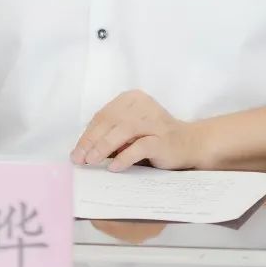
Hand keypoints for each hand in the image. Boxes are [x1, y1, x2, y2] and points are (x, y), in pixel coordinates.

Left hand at [70, 90, 204, 171]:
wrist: (190, 143)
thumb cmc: (155, 137)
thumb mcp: (130, 131)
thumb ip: (111, 134)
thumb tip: (83, 151)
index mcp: (131, 99)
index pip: (103, 115)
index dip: (87, 134)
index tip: (76, 152)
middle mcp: (142, 105)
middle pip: (110, 121)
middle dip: (91, 141)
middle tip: (80, 159)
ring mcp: (153, 120)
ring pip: (122, 131)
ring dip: (103, 147)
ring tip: (92, 162)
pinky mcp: (162, 138)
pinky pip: (139, 146)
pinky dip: (124, 157)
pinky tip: (113, 167)